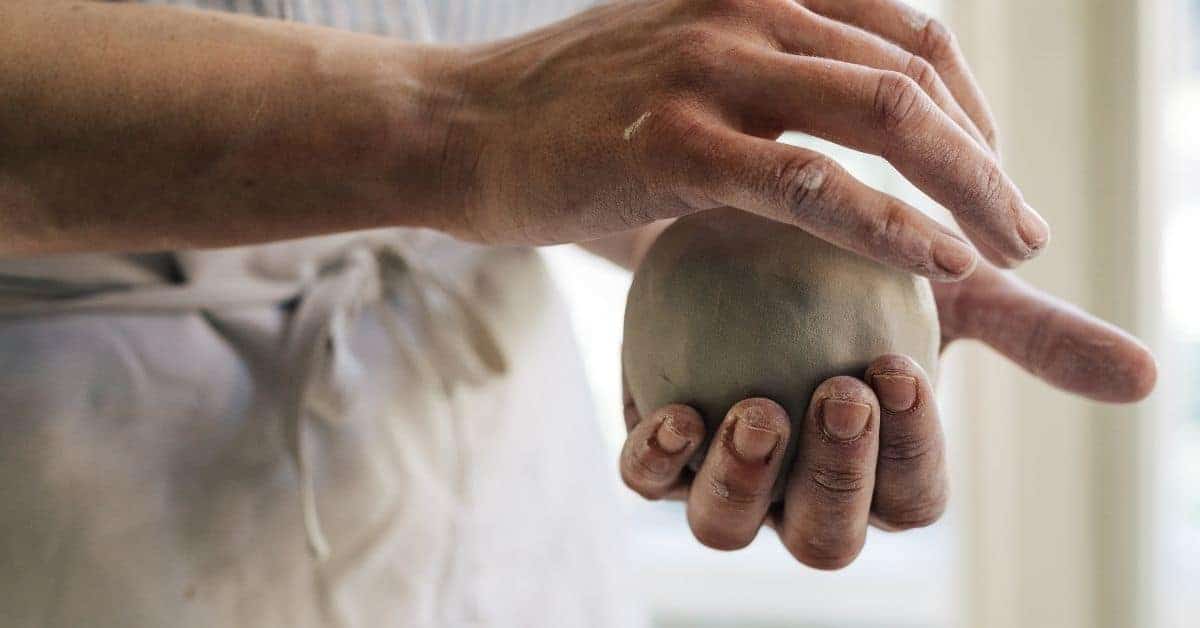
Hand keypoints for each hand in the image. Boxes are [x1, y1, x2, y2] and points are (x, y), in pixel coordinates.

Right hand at [438, 0, 1047, 277]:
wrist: (454, 123)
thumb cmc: (564, 116)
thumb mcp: (675, 71)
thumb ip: (755, 91)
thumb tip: (816, 161)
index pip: (908, 34)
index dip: (972, 110)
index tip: (986, 179)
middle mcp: (746, 7)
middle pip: (916, 72)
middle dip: (990, 158)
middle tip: (1025, 231)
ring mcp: (710, 67)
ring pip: (882, 113)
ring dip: (968, 187)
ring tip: (1010, 255)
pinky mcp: (673, 141)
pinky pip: (809, 184)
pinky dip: (886, 224)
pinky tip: (939, 264)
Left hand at [618, 262, 1155, 568]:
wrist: (754, 235)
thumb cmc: (862, 265)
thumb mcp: (949, 285)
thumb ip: (1031, 337)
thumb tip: (1147, 376)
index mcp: (880, 474)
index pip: (911, 496)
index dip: (910, 453)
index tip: (900, 370)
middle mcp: (801, 495)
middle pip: (828, 538)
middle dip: (838, 484)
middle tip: (840, 394)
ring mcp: (725, 483)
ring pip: (730, 528)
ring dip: (745, 481)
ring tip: (757, 410)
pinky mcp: (657, 455)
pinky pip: (649, 480)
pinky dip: (659, 458)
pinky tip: (674, 412)